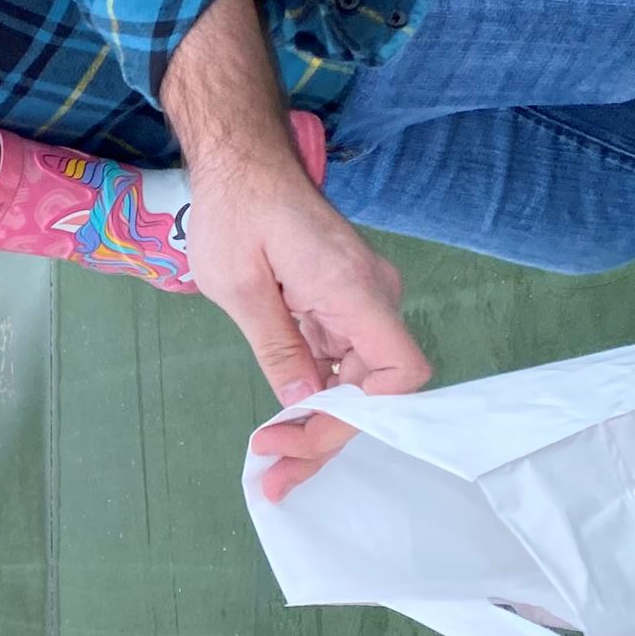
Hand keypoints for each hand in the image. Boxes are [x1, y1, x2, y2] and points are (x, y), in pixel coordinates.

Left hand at [186, 150, 428, 502]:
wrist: (242, 159)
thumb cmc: (235, 209)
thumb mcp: (239, 285)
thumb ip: (277, 346)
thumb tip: (305, 402)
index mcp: (353, 289)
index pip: (398, 372)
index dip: (361, 417)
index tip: (300, 434)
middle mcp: (372, 295)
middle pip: (375, 387)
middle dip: (327, 435)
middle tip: (276, 476)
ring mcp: (360, 298)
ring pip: (357, 379)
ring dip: (319, 420)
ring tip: (273, 459)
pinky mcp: (342, 300)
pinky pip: (342, 357)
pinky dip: (316, 390)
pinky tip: (283, 419)